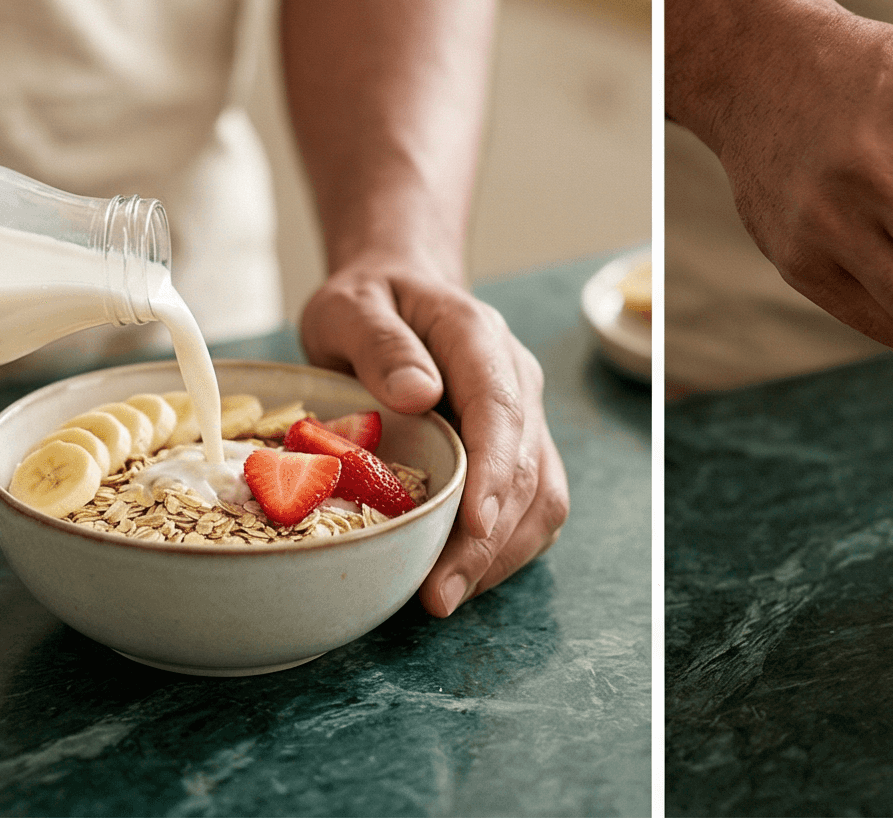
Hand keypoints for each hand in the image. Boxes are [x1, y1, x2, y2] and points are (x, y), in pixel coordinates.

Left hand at [300, 260, 567, 615]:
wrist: (396, 294)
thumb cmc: (369, 303)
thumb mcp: (351, 307)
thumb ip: (381, 344)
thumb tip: (418, 393)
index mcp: (477, 337)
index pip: (501, 407)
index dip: (494, 471)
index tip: (473, 526)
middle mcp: (515, 378)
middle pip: (525, 466)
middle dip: (488, 539)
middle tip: (438, 596)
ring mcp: (523, 417)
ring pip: (540, 495)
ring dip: (500, 555)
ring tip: (443, 597)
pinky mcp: (516, 451)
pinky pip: (530, 509)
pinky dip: (502, 551)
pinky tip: (457, 576)